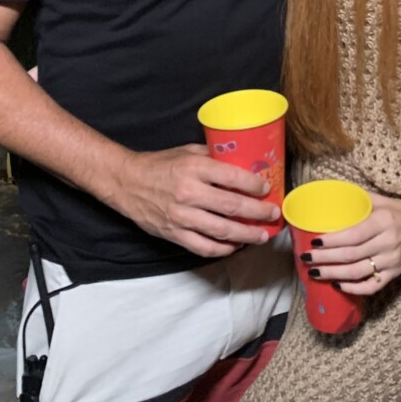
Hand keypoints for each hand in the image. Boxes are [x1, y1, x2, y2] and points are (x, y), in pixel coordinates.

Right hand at [113, 143, 281, 256]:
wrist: (127, 182)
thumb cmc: (159, 164)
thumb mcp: (187, 152)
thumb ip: (213, 157)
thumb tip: (241, 161)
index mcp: (194, 169)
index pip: (233, 178)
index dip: (254, 186)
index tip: (267, 188)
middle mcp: (189, 193)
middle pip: (233, 207)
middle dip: (258, 212)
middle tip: (272, 214)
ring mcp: (182, 217)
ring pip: (222, 231)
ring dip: (246, 235)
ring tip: (261, 235)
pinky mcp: (174, 234)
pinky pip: (204, 247)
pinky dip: (223, 249)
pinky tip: (235, 245)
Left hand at [300, 187, 400, 293]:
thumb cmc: (400, 211)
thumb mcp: (381, 200)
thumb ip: (357, 199)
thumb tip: (329, 196)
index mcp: (383, 222)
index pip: (353, 234)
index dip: (332, 241)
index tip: (314, 241)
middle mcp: (387, 242)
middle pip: (351, 255)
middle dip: (326, 259)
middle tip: (306, 259)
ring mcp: (391, 261)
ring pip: (358, 272)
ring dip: (334, 274)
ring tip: (315, 273)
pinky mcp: (394, 274)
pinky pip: (372, 286)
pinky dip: (353, 288)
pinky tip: (337, 285)